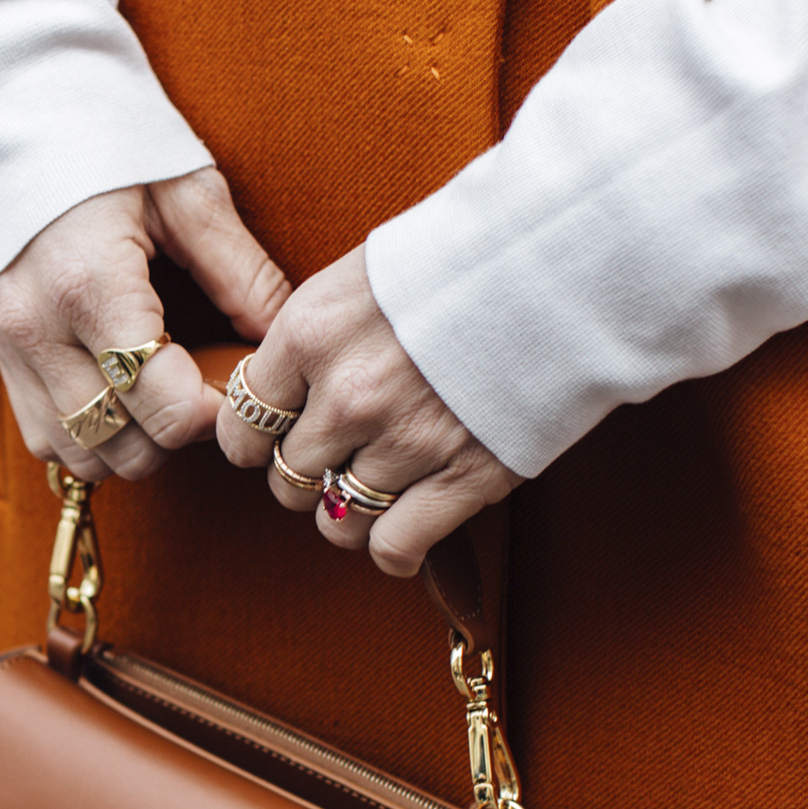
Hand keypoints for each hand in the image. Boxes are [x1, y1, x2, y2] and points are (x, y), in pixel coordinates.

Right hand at [0, 168, 289, 480]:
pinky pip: (48, 439)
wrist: (7, 122)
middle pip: (128, 445)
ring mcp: (9, 349)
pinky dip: (91, 434)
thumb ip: (241, 271)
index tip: (237, 379)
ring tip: (162, 390)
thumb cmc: (106, 142)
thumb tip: (282, 339)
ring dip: (134, 441)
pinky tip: (120, 391)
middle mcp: (38, 329)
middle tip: (205, 383)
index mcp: (89, 283)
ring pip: (84, 457)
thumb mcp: (187, 191)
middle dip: (179, 430)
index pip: (165, 404)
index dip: (216, 410)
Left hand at [217, 244, 519, 576]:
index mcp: (312, 333)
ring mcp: (404, 442)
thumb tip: (287, 387)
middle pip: (288, 478)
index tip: (272, 437)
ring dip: (349, 513)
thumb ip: (319, 337)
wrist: (563, 264)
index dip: (254, 438)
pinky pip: (395, 546)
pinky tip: (403, 532)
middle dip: (306, 475)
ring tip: (375, 488)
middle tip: (336, 458)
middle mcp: (347, 395)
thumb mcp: (367, 275)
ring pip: (336, 521)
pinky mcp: (463, 477)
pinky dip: (393, 550)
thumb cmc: (466, 258)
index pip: (243, 419)